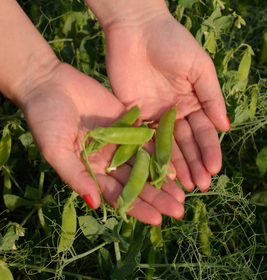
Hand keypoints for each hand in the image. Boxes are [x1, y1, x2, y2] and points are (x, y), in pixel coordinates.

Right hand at [20, 62, 184, 224]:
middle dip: (157, 197)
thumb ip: (76, 176)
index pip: (118, 195)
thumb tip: (95, 204)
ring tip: (183, 193)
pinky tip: (177, 163)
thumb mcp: (56, 150)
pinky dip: (161, 151)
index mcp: (91, 171)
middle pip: (137, 182)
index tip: (157, 220)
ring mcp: (120, 142)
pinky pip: (146, 139)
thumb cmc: (45, 119)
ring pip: (145, 164)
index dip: (137, 208)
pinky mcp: (128, 123)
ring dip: (163, 178)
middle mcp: (108, 160)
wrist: (50, 84)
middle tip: (179, 210)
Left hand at [104, 12, 229, 191]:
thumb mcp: (200, 67)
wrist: (136, 27)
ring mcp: (154, 115)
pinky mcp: (133, 114)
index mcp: (194, 101)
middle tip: (200, 187)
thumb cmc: (173, 42)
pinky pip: (142, 138)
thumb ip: (212, 97)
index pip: (204, 131)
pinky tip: (157, 172)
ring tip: (183, 186)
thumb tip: (225, 127)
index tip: (215, 169)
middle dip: (194, 164)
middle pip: (186, 143)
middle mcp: (175, 112)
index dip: (210, 151)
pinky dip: (150, 155)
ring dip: (175, 166)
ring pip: (166, 146)